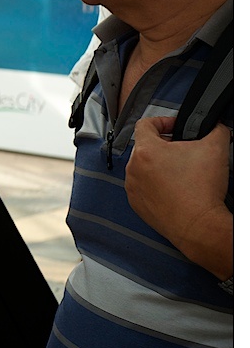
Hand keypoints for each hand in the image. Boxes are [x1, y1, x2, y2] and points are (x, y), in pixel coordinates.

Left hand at [126, 115, 230, 248]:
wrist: (198, 225)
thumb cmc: (201, 190)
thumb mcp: (215, 149)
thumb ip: (215, 130)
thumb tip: (215, 126)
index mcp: (146, 151)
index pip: (145, 124)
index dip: (163, 122)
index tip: (175, 127)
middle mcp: (133, 168)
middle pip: (146, 147)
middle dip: (165, 147)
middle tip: (184, 152)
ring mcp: (133, 188)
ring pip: (144, 168)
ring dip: (160, 167)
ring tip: (181, 173)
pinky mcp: (137, 204)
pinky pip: (144, 188)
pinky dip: (157, 186)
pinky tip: (175, 190)